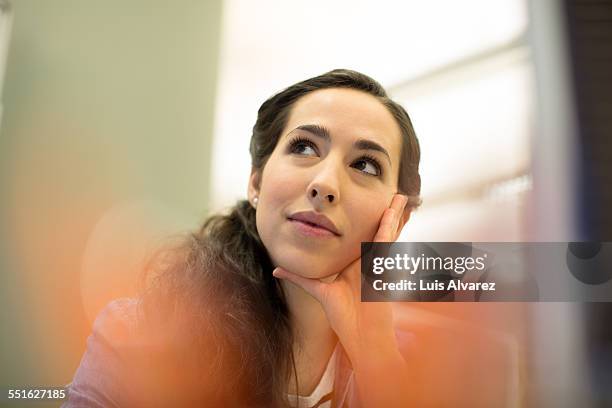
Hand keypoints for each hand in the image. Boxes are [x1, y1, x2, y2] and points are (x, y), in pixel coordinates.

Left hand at [272, 194, 408, 355]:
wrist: (361, 336)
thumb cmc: (343, 316)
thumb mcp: (318, 290)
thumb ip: (299, 277)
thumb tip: (277, 269)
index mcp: (359, 264)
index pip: (366, 237)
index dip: (372, 221)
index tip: (375, 204)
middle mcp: (370, 262)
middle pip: (380, 231)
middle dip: (388, 213)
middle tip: (396, 194)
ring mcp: (378, 265)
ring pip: (387, 234)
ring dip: (394, 214)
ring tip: (401, 197)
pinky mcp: (381, 270)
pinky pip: (385, 245)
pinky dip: (390, 229)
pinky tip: (394, 214)